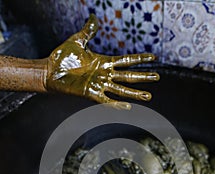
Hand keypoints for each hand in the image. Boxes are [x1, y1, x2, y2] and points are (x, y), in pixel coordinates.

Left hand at [45, 14, 159, 108]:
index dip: (139, 59)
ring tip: (148, 96)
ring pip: (121, 90)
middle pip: (128, 76)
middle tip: (157, 78)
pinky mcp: (90, 94)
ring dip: (135, 93)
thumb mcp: (77, 41)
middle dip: (143, 77)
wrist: (49, 71)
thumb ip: (88, 32)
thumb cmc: (62, 57)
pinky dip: (117, 104)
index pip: (125, 61)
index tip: (153, 58)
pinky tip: (128, 107)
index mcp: (103, 62)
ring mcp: (98, 85)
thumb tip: (93, 18)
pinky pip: (106, 100)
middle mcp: (104, 74)